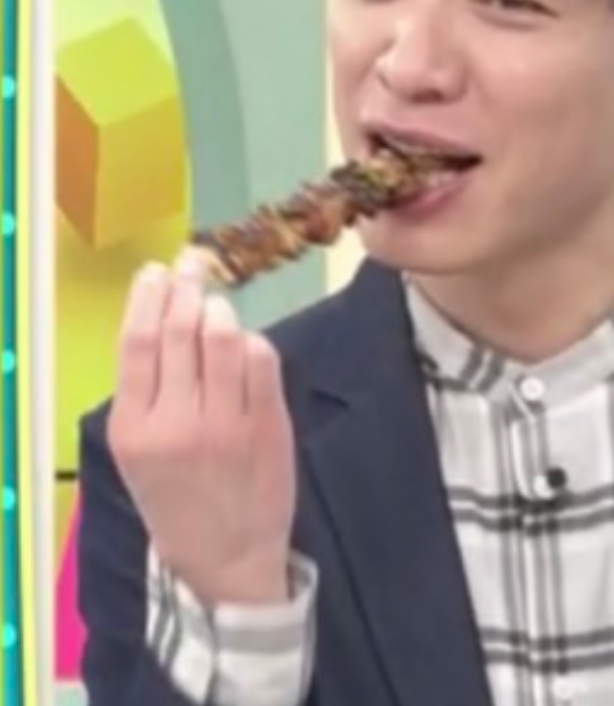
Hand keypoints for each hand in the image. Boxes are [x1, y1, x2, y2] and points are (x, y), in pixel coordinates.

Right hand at [108, 254, 296, 606]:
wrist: (227, 559)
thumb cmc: (178, 501)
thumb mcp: (141, 455)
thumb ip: (148, 393)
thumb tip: (166, 317)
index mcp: (133, 430)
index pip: (136, 344)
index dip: (147, 298)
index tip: (156, 271)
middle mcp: (176, 423)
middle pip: (179, 332)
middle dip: (186, 290)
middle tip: (192, 268)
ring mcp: (225, 423)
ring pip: (222, 339)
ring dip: (220, 311)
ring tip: (218, 307)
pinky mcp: (267, 424)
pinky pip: (261, 360)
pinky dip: (252, 341)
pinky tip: (246, 343)